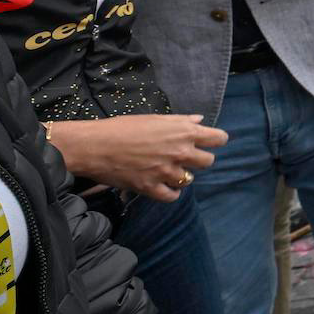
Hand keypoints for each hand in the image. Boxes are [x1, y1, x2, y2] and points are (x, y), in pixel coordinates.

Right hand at [46, 114, 226, 201]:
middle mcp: (180, 152)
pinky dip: (170, 192)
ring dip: (181, 175)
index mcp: (183, 132)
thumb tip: (199, 120)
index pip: (219, 139)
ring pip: (189, 179)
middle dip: (198, 159)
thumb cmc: (122, 128)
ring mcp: (166, 171)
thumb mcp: (154, 118)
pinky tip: (163, 185)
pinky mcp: (151, 187)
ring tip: (167, 170)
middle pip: (208, 161)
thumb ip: (180, 121)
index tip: (209, 142)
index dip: (215, 140)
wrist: (93, 146)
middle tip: (183, 157)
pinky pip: (172, 196)